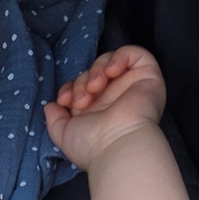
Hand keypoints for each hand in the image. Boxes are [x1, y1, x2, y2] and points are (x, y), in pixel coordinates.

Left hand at [44, 46, 166, 171]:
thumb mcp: (63, 134)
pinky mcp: (148, 76)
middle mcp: (116, 98)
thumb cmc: (92, 145)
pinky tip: (111, 72)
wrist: (118, 146)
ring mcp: (132, 86)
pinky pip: (134, 53)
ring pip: (110, 61)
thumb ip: (54, 119)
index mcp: (99, 111)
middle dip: (82, 81)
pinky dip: (119, 57)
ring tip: (96, 87)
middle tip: (82, 100)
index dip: (71, 87)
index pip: (83, 85)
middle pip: (94, 72)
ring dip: (97, 70)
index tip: (64, 101)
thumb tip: (50, 106)